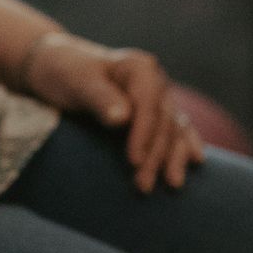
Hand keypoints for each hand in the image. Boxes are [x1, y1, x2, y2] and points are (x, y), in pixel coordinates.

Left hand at [27, 35, 204, 192]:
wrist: (57, 67)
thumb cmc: (65, 72)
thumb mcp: (76, 82)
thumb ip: (99, 97)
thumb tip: (122, 118)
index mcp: (138, 67)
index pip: (148, 105)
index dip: (144, 134)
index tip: (133, 161)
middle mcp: (155, 81)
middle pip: (162, 121)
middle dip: (155, 155)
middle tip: (142, 185)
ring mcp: (158, 97)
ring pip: (173, 129)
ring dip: (172, 157)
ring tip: (171, 185)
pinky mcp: (155, 113)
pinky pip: (176, 129)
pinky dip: (185, 144)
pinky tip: (195, 160)